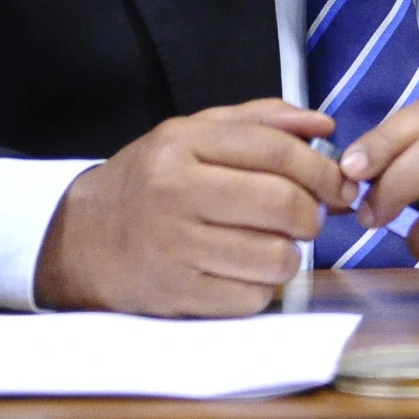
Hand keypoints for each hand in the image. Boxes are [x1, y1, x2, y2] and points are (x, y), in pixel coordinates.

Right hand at [34, 99, 353, 316]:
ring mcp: (173, 246)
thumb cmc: (150, 182)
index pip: (276, 150)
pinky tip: (244, 272)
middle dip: (313, 214)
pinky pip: (251, 297)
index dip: (322, 169)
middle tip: (310, 218)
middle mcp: (175, 191)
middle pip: (282, 203)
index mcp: (183, 143)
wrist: (78, 239)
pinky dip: (261, 288)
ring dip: (290, 254)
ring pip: (274, 256)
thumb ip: (261, 121)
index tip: (340, 185)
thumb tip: (324, 126)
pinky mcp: (175, 295)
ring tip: (273, 244)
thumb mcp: (192, 134)